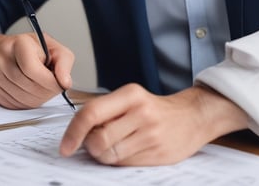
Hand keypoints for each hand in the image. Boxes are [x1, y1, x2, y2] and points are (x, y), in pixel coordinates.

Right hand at [0, 32, 74, 108]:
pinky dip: (25, 103)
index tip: (58, 83)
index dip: (50, 81)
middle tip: (51, 85)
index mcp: (18, 43)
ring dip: (37, 99)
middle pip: (29, 87)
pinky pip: (13, 105)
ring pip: (22, 99)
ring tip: (40, 87)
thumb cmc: (30, 49)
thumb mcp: (52, 47)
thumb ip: (64, 62)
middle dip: (46, 91)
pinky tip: (28, 91)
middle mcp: (1, 57)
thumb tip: (65, 82)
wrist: (3, 50)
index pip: (32, 69)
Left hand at [59, 84, 248, 165]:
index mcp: (130, 94)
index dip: (73, 133)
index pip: (90, 113)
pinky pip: (125, 164)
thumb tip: (75, 132)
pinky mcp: (158, 154)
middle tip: (95, 143)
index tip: (65, 146)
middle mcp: (141, 112)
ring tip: (114, 146)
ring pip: (110, 155)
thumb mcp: (130, 99)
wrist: (192, 117)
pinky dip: (119, 161)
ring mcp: (151, 134)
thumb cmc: (154, 109)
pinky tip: (128, 150)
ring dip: (104, 156)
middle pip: (98, 139)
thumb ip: (104, 111)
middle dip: (90, 147)